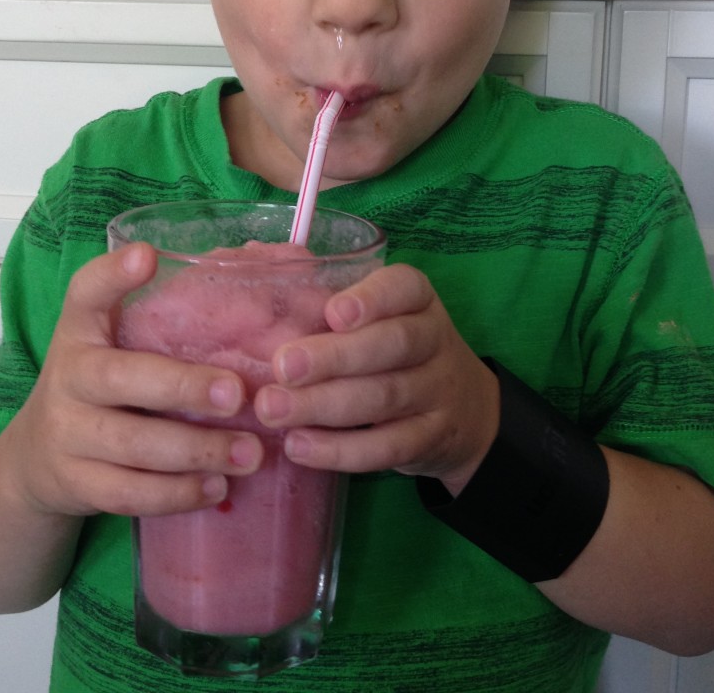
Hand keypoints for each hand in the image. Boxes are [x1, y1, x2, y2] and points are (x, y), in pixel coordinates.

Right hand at [0, 243, 263, 519]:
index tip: (146, 256)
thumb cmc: (98, 388)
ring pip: (134, 445)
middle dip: (184, 387)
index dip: (112, 275)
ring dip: (198, 450)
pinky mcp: (75, 484)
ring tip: (249, 453)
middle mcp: (68, 376)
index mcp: (80, 331)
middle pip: (122, 379)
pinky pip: (129, 494)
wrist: (34, 459)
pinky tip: (217, 488)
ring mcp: (67, 434)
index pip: (84, 293)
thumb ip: (162, 318)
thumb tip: (249, 279)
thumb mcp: (112, 343)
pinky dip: (177, 494)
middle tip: (239, 393)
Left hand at [253, 263, 498, 493]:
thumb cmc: (390, 350)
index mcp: (416, 299)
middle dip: (333, 357)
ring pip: (385, 397)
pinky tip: (299, 447)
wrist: (465, 411)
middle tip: (282, 367)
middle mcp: (434, 340)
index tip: (331, 313)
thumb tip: (248, 262)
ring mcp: (438, 391)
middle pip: (392, 344)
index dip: (371, 299)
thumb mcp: (378, 317)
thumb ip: (325, 298)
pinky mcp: (430, 439)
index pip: (404, 288)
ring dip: (324, 405)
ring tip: (273, 410)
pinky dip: (341, 450)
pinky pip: (387, 447)